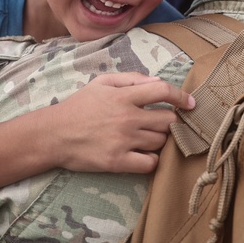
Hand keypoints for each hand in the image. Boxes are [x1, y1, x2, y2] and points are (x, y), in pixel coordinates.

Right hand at [48, 73, 194, 174]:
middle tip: (158, 123)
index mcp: (123, 97)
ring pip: (161, 141)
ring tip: (147, 137)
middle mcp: (127, 118)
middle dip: (168, 121)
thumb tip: (157, 81)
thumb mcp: (101, 82)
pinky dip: (152, 160)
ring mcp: (123, 141)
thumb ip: (131, 78)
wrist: (54, 135)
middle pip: (167, 120)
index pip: (162, 91)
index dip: (181, 96)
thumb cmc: (78, 106)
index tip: (190, 103)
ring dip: (160, 139)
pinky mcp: (118, 162)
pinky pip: (150, 163)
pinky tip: (144, 155)